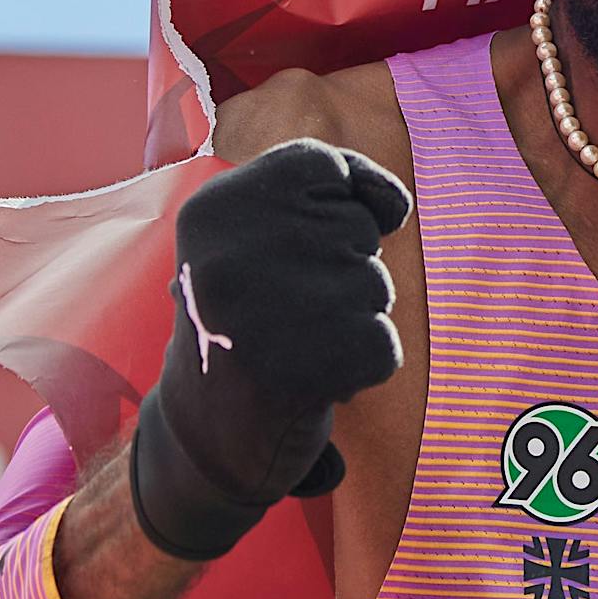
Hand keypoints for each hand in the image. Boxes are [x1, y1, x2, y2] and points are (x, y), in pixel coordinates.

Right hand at [129, 140, 410, 559]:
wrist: (202, 436)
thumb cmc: (246, 321)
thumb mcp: (255, 240)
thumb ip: (326, 196)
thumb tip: (395, 207)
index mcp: (214, 208)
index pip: (324, 162)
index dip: (347, 197)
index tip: (315, 238)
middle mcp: (235, 252)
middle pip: (357, 232)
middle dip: (342, 274)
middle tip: (283, 314)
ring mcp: (271, 311)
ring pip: (376, 289)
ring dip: (351, 323)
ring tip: (292, 348)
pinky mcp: (308, 368)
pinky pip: (384, 347)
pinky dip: (362, 369)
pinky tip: (310, 384)